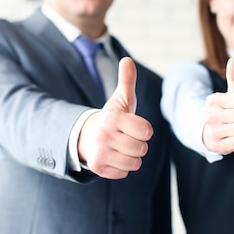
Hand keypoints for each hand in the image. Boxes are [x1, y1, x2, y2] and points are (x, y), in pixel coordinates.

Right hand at [78, 57, 152, 178]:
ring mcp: (100, 152)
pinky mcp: (98, 167)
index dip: (144, 130)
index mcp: (114, 118)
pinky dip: (122, 167)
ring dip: (132, 157)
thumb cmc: (113, 118)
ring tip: (121, 147)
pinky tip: (114, 157)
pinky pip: (124, 173)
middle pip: (142, 149)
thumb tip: (127, 60)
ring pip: (135, 163)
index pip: (147, 131)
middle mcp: (104, 135)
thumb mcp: (120, 99)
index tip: (134, 126)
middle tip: (126, 138)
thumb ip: (127, 81)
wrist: (86, 136)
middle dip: (138, 144)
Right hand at [202, 58, 233, 154]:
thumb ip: (233, 77)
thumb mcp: (230, 94)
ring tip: (233, 128)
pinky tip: (230, 138)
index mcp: (213, 100)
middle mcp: (209, 115)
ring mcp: (212, 131)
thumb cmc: (226, 110)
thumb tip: (233, 59)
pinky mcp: (216, 146)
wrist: (210, 133)